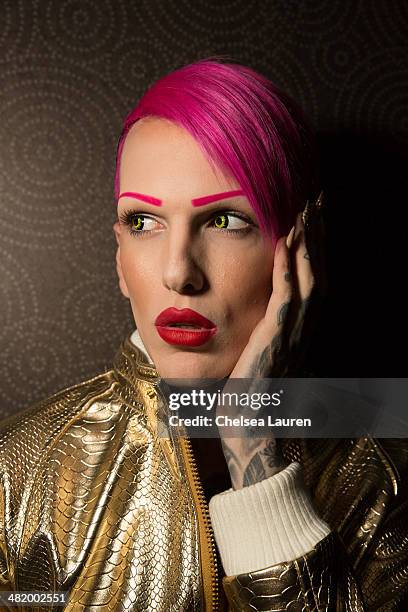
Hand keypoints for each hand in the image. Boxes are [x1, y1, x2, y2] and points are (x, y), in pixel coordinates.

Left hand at [217, 198, 325, 488]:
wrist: (245, 427)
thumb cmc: (243, 390)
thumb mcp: (254, 351)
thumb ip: (257, 326)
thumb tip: (243, 305)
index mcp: (296, 327)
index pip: (308, 275)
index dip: (310, 243)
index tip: (306, 212)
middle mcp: (301, 327)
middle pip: (315, 269)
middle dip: (315, 232)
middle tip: (314, 197)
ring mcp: (291, 333)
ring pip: (306, 278)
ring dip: (306, 242)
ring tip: (303, 208)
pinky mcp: (276, 341)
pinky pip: (286, 298)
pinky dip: (287, 269)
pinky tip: (284, 243)